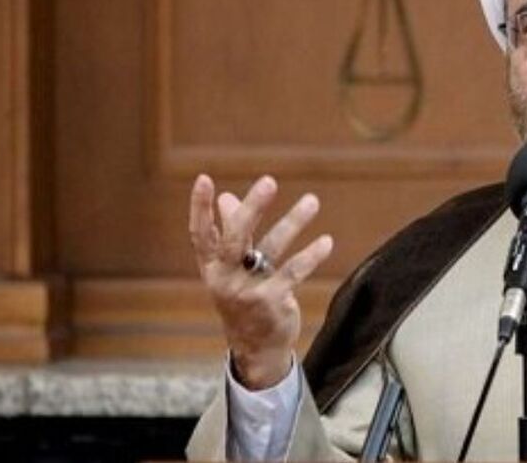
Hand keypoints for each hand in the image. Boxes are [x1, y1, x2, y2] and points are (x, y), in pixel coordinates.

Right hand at [188, 174, 333, 388]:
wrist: (255, 347)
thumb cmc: (243, 298)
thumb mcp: (231, 268)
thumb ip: (230, 232)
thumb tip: (227, 197)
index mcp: (211, 267)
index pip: (200, 234)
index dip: (200, 207)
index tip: (204, 179)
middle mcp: (225, 278)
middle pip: (236, 237)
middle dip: (252, 208)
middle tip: (269, 181)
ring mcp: (248, 291)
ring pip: (271, 249)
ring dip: (293, 222)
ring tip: (312, 200)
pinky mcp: (272, 302)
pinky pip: (294, 273)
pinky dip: (311, 255)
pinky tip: (326, 241)